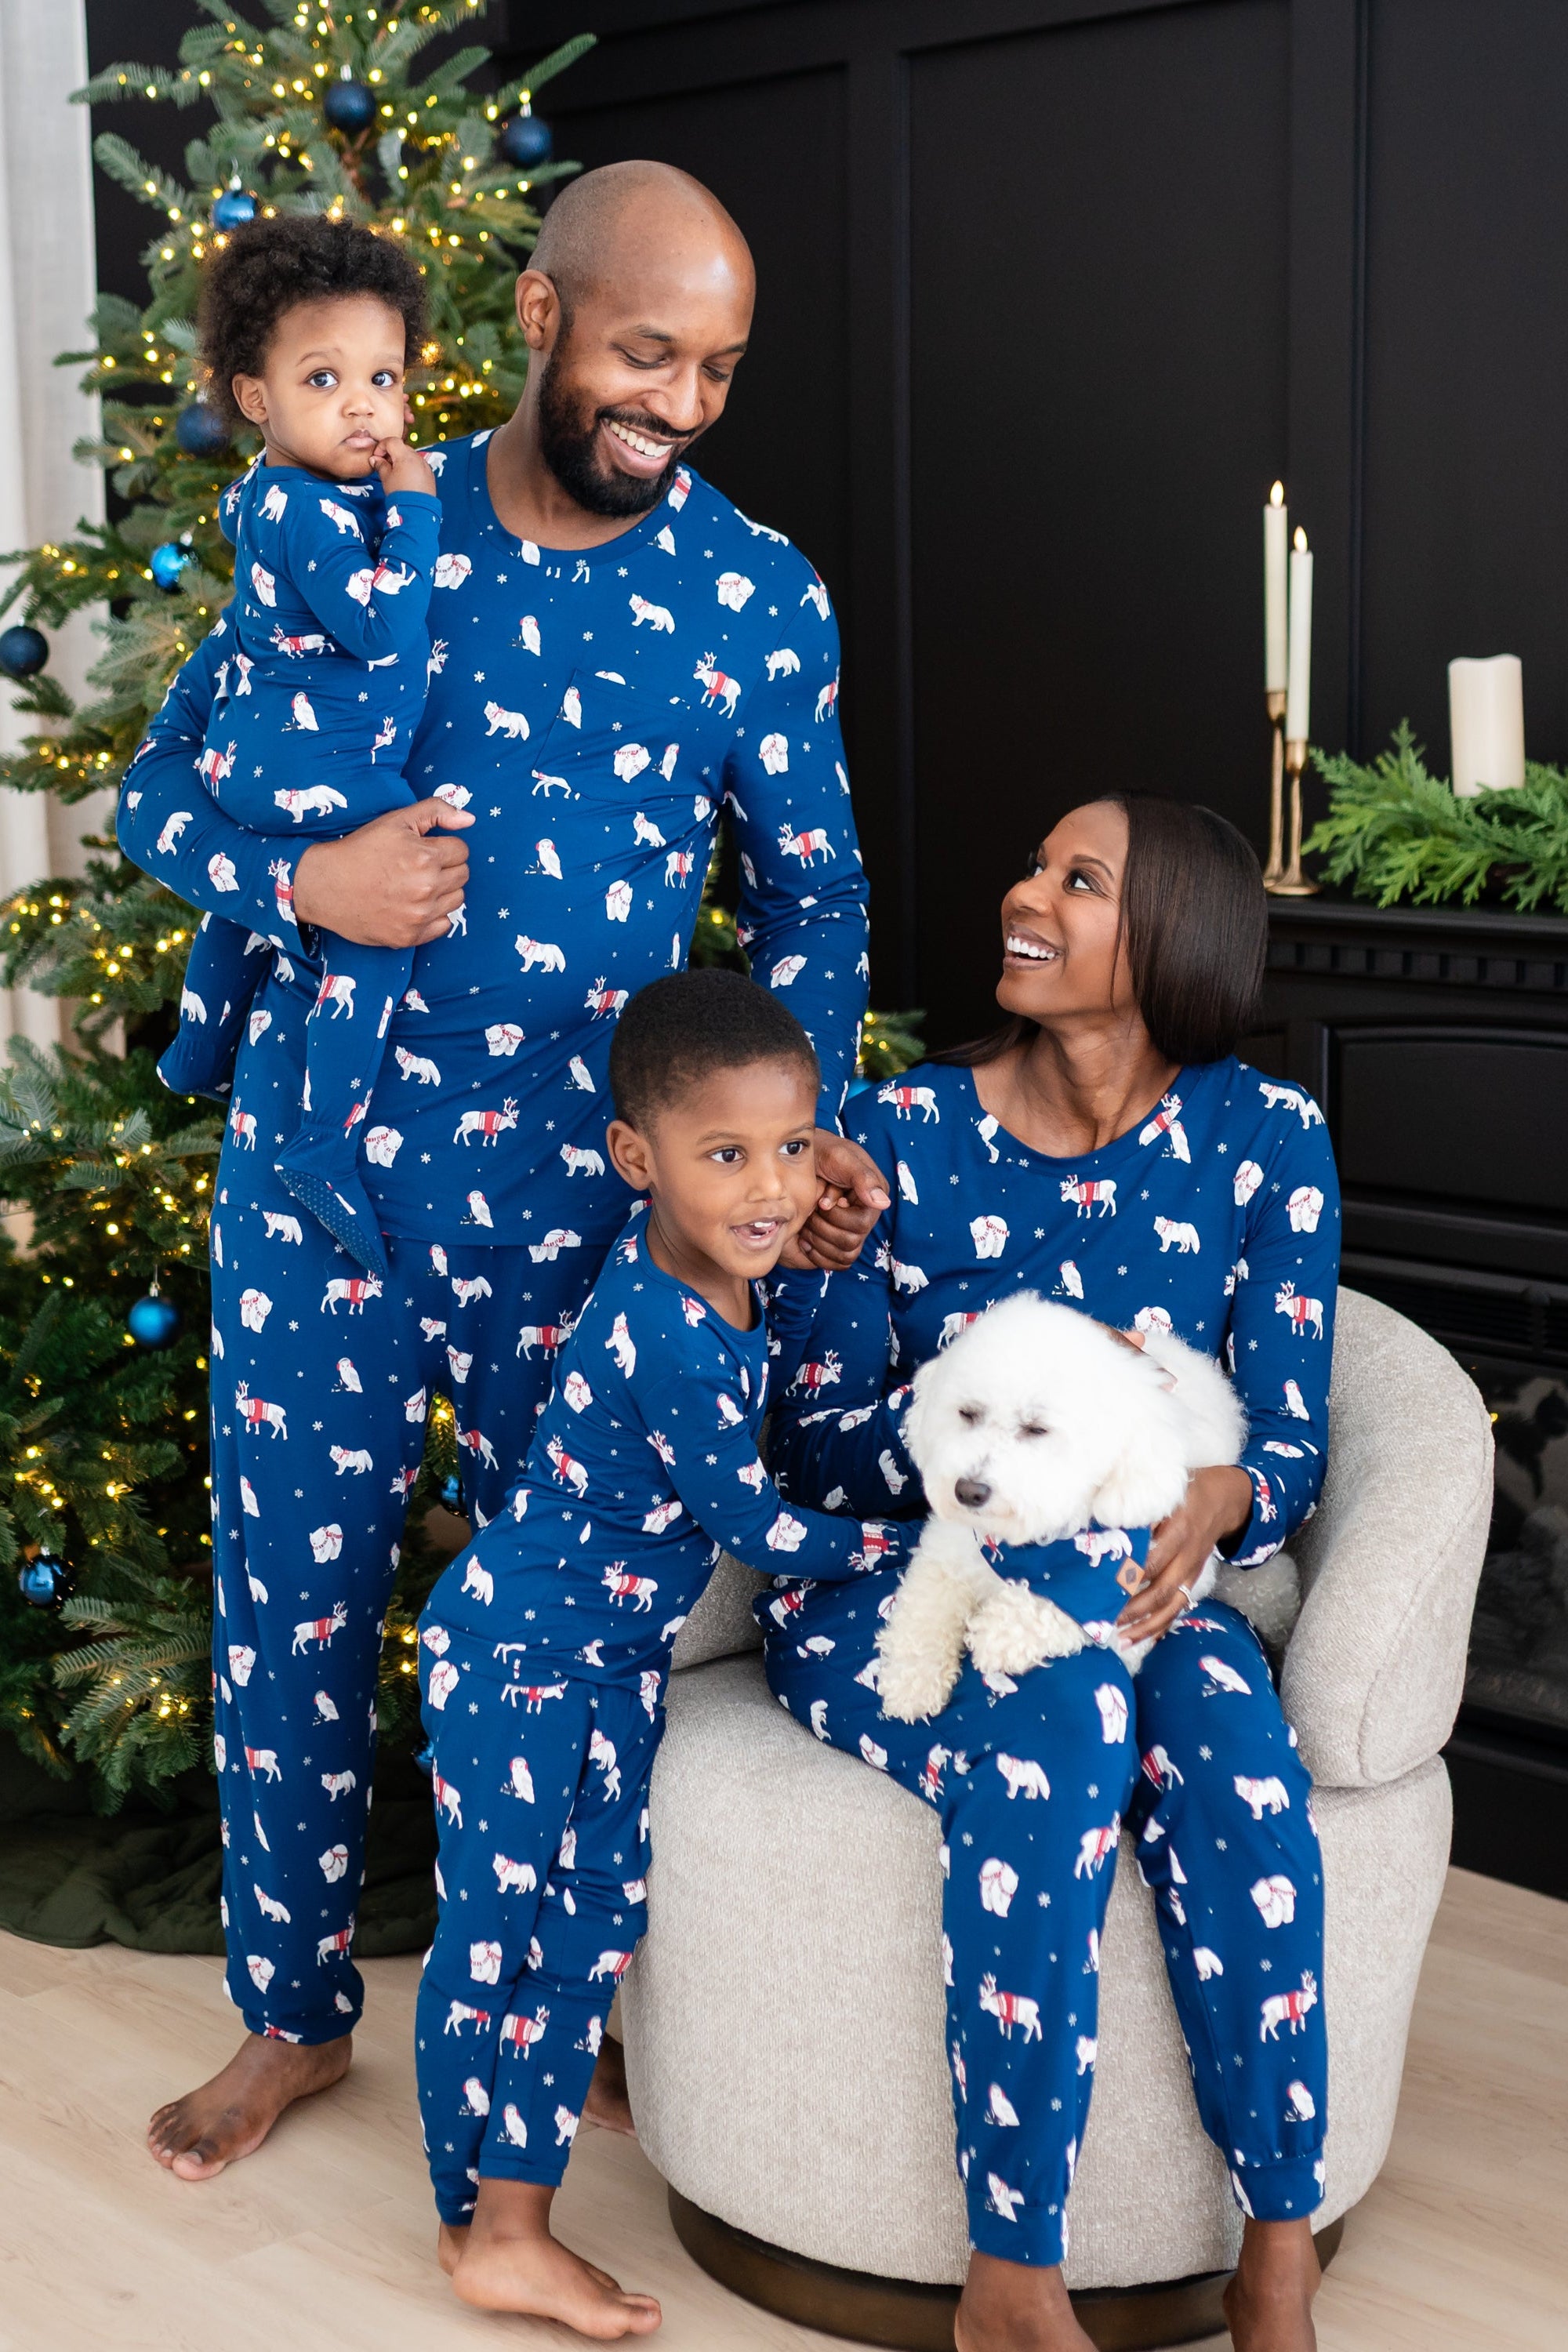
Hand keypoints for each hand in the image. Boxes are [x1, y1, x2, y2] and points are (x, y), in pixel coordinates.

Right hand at [292, 799, 472, 946]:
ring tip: (417, 886)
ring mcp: (419, 915)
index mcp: (425, 857)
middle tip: (419, 867)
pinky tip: (414, 905)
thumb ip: (436, 811)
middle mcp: (426, 888)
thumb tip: (470, 819)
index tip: (425, 850)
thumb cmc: (360, 850)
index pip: (462, 851)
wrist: (325, 885)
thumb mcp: (396, 820)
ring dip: (443, 892)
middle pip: (463, 876)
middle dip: (446, 868)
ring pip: (457, 900)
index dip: (444, 847)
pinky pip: (444, 925)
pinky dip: (434, 916)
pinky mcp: (410, 937)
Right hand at [374, 435, 438, 498]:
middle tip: (384, 464)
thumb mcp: (386, 478)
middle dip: (391, 453)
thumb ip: (380, 465)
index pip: (392, 441)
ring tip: (395, 474)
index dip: (382, 446)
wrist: (417, 511)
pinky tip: (406, 479)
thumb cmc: (400, 495)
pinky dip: (411, 467)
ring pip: (411, 456)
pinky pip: (418, 466)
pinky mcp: (429, 475)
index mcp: (405, 456)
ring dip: (401, 460)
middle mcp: (417, 458)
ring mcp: (425, 466)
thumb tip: (375, 459)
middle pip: (402, 448)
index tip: (377, 456)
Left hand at [781, 1131, 890, 1270]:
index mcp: (873, 1199)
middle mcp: (867, 1217)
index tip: (822, 1201)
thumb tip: (883, 1203)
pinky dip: (818, 1256)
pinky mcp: (839, 1240)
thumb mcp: (841, 1157)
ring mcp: (854, 1231)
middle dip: (824, 1229)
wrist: (802, 1157)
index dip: (837, 1217)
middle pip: (850, 1243)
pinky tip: (804, 1240)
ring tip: (806, 1222)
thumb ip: (862, 1178)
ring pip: (844, 1255)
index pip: (861, 1225)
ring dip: (819, 1242)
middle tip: (811, 1211)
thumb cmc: (823, 1153)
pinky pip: (837, 1263)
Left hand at [1115, 1464, 1254, 1644]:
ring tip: (1122, 1640)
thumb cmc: (1185, 1492)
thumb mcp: (1165, 1491)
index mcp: (1178, 1529)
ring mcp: (1192, 1570)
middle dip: (1133, 1608)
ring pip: (1172, 1605)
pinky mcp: (1193, 1578)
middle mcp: (1186, 1555)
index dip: (1130, 1577)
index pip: (1153, 1560)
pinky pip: (1179, 1606)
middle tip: (1106, 1618)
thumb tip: (1102, 1525)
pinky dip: (1163, 1625)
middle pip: (1161, 1589)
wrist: (1224, 1499)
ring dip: (1147, 1625)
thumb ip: (1139, 1510)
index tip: (1104, 1588)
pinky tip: (1144, 1639)